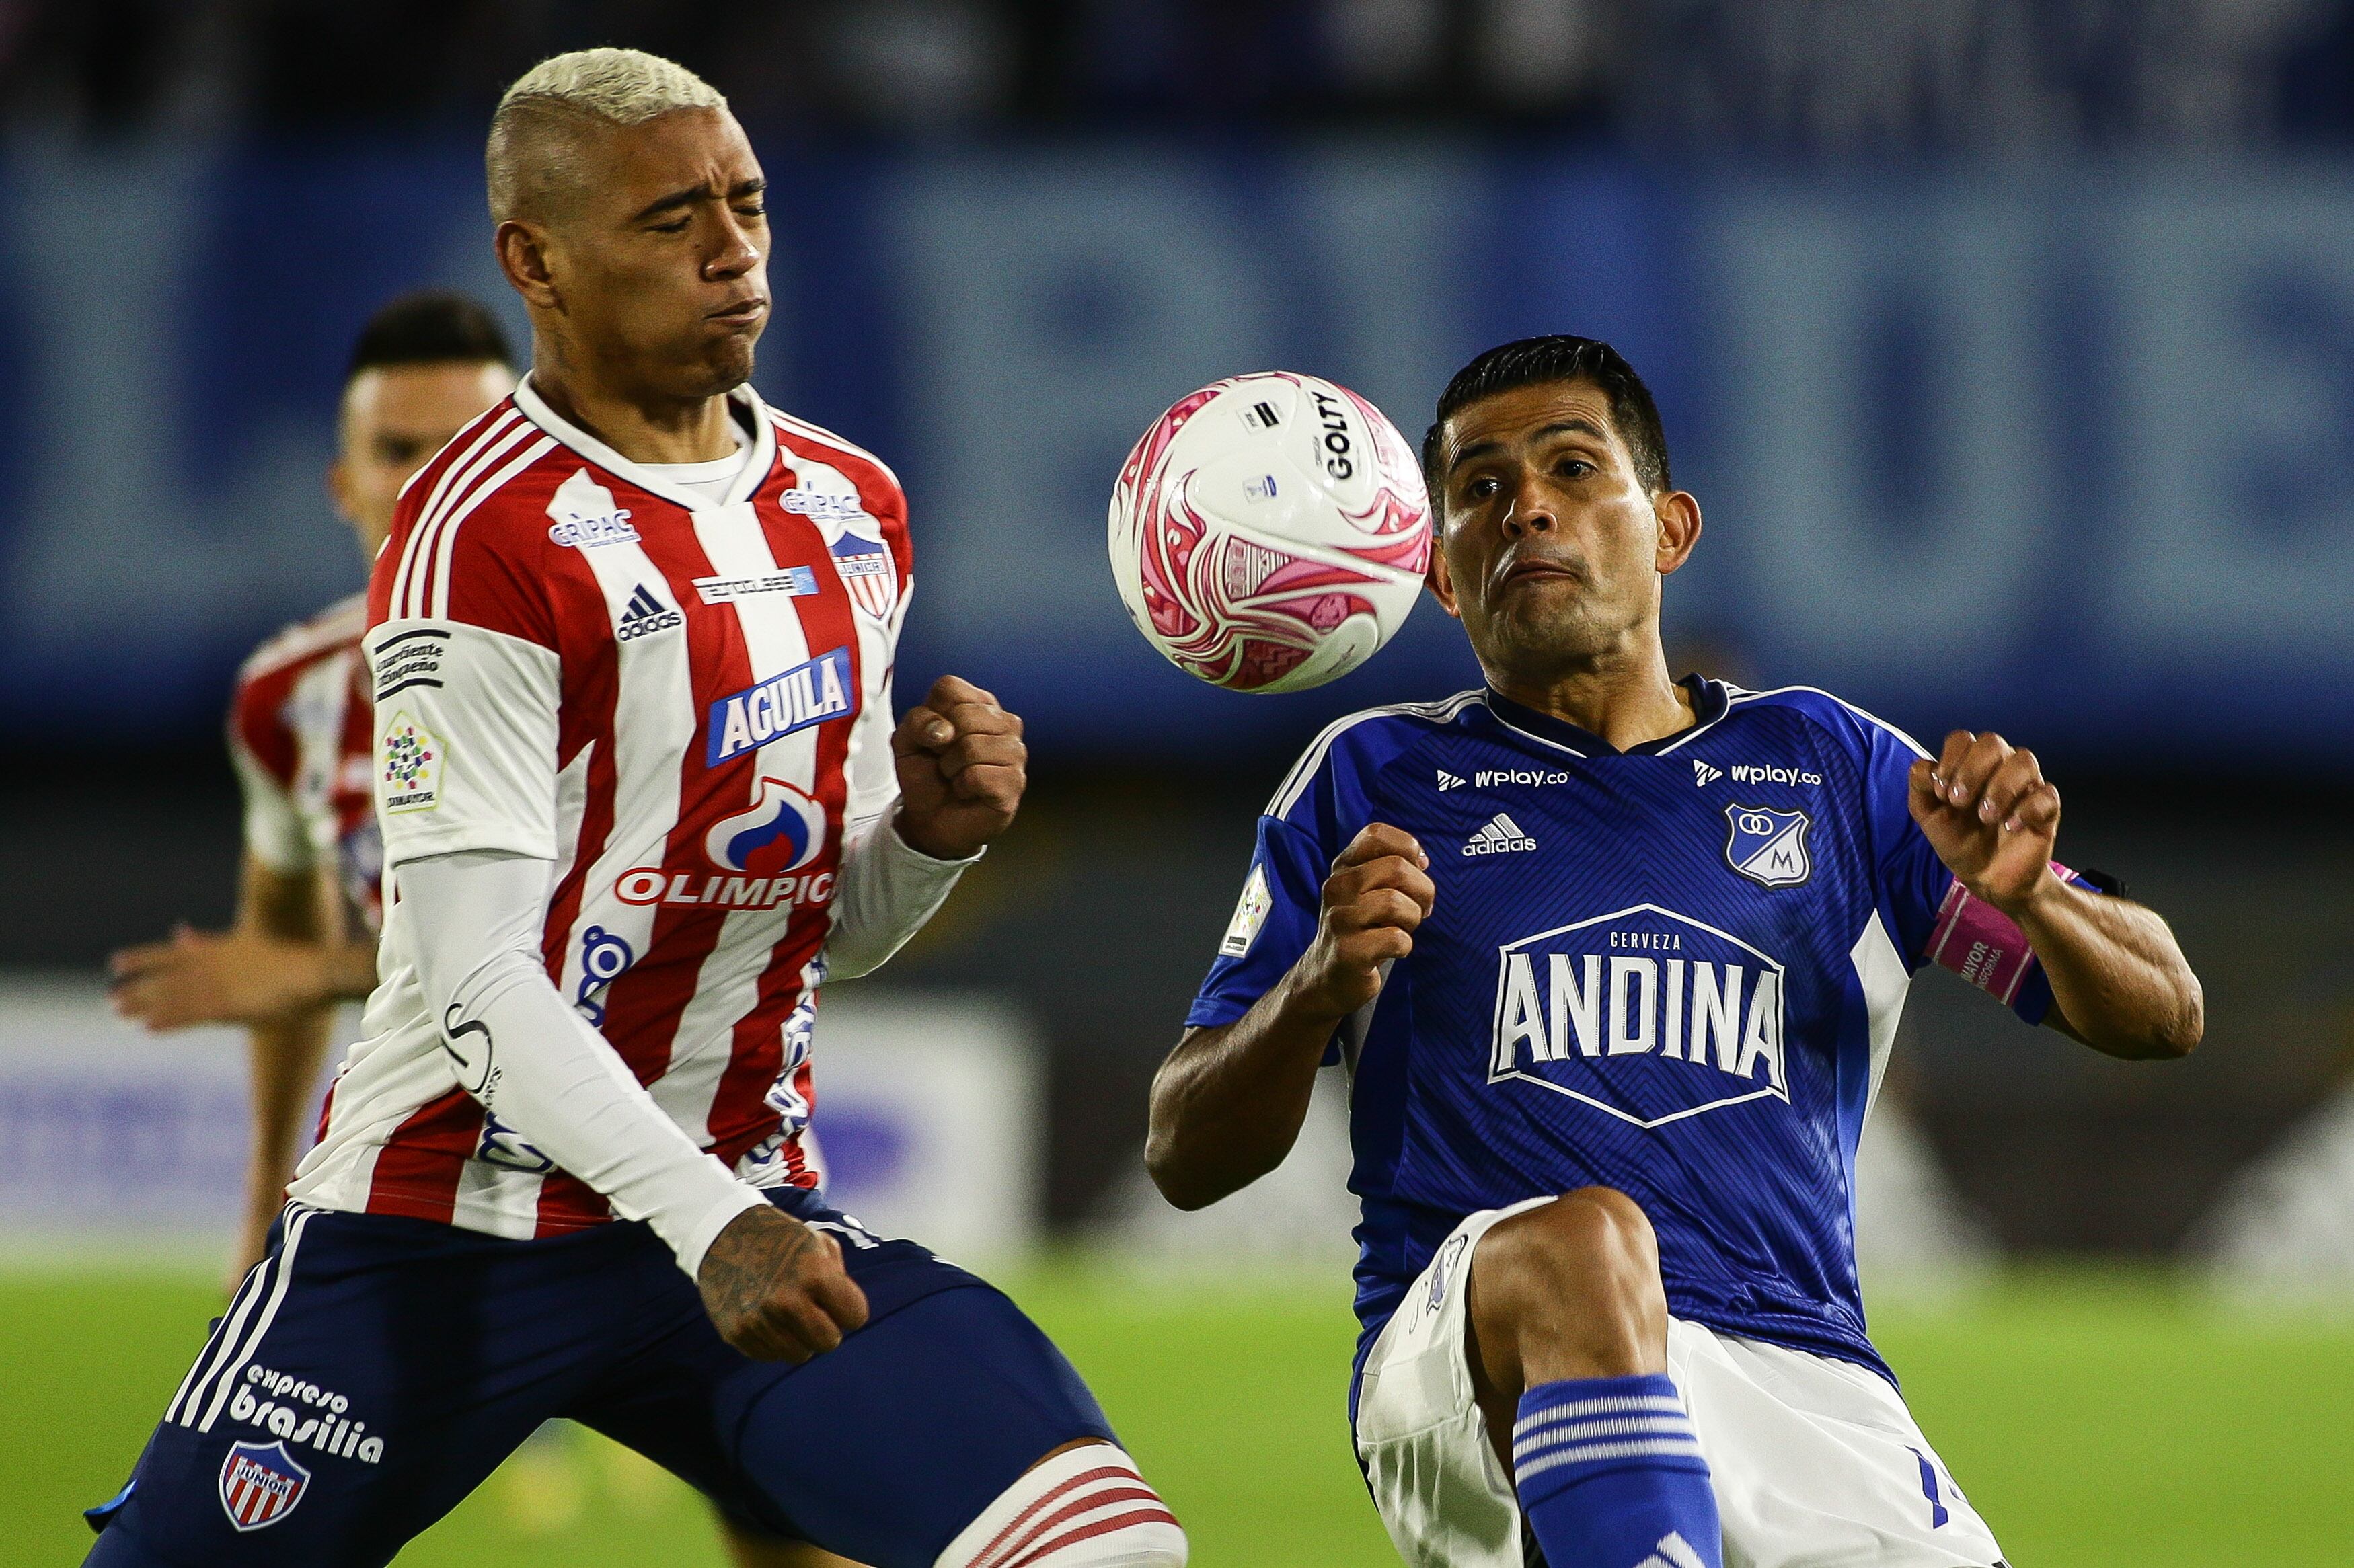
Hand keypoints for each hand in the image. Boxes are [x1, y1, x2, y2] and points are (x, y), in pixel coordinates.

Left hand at [108, 926, 331, 1030]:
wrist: (316, 972)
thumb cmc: (292, 964)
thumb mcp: (249, 945)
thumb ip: (212, 945)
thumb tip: (182, 932)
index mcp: (220, 949)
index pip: (171, 953)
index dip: (143, 957)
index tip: (116, 962)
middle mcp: (213, 966)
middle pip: (165, 976)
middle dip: (137, 987)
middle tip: (112, 999)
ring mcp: (219, 985)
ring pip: (173, 995)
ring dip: (144, 1004)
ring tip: (119, 1011)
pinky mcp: (228, 1005)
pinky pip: (191, 1014)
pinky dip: (169, 1020)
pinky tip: (148, 1026)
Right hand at [696, 1205, 870, 1362]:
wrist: (723, 1233)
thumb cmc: (780, 1238)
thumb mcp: (819, 1243)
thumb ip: (840, 1279)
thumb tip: (846, 1315)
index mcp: (815, 1274)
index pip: (855, 1316)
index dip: (850, 1308)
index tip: (837, 1299)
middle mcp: (786, 1301)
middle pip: (828, 1342)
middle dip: (827, 1328)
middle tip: (814, 1310)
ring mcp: (759, 1320)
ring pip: (799, 1354)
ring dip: (799, 1337)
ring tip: (787, 1311)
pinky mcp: (736, 1333)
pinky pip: (770, 1355)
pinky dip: (772, 1340)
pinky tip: (765, 1315)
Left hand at [891, 675, 1025, 860]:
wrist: (931, 819)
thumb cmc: (926, 775)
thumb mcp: (906, 741)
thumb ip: (917, 721)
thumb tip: (946, 730)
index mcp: (979, 703)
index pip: (949, 687)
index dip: (930, 715)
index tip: (932, 738)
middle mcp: (1004, 722)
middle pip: (963, 715)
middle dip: (941, 745)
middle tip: (944, 761)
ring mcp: (1015, 752)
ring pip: (971, 746)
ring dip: (950, 768)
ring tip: (956, 776)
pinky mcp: (1015, 781)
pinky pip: (978, 775)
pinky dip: (962, 787)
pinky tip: (968, 791)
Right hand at [1290, 824, 1434, 1020]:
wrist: (1328, 977)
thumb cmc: (1360, 929)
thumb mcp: (1367, 890)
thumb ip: (1391, 868)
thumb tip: (1421, 860)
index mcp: (1343, 867)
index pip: (1376, 834)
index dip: (1407, 847)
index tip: (1416, 869)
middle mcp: (1337, 887)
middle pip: (1396, 868)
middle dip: (1422, 891)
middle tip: (1418, 909)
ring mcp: (1339, 919)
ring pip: (1397, 903)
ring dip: (1412, 919)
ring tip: (1401, 929)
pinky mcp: (1349, 951)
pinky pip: (1396, 939)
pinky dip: (1405, 947)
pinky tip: (1392, 951)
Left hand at [1908, 730, 2060, 916]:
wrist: (1986, 878)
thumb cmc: (1958, 840)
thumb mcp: (1928, 817)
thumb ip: (1920, 788)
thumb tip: (1924, 767)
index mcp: (1969, 765)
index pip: (1962, 739)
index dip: (1950, 759)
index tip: (1941, 792)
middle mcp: (1999, 767)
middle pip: (1992, 742)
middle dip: (1972, 770)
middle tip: (1959, 802)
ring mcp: (2025, 785)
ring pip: (2023, 760)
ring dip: (2000, 787)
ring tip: (1985, 817)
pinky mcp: (2046, 808)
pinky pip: (2046, 794)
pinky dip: (2027, 809)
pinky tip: (2010, 827)